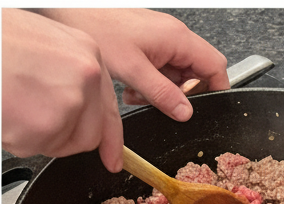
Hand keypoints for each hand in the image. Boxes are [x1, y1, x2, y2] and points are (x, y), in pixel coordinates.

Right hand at [2, 8, 123, 170]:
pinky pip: (35, 147)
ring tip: (15, 101)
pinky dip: (18, 137)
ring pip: (62, 143)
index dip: (111, 140)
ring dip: (38, 134)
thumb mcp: (45, 44)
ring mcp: (67, 103)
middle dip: (63, 135)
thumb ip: (71, 75)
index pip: (109, 109)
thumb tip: (84, 105)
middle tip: (33, 113)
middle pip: (89, 135)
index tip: (114, 160)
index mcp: (86, 53)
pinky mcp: (44, 126)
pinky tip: (7, 110)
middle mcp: (83, 78)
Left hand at [40, 9, 228, 119]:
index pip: (217, 68)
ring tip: (140, 94)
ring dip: (164, 91)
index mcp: (177, 38)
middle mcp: (173, 35)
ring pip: (178, 74)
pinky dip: (151, 83)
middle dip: (183, 95)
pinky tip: (133, 86)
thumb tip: (186, 113)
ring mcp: (161, 38)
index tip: (206, 110)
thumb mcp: (132, 70)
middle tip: (163, 103)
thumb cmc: (94, 27)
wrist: (66, 9)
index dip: (216, 92)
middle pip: (198, 74)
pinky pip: (161, 69)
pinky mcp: (148, 42)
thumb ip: (163, 94)